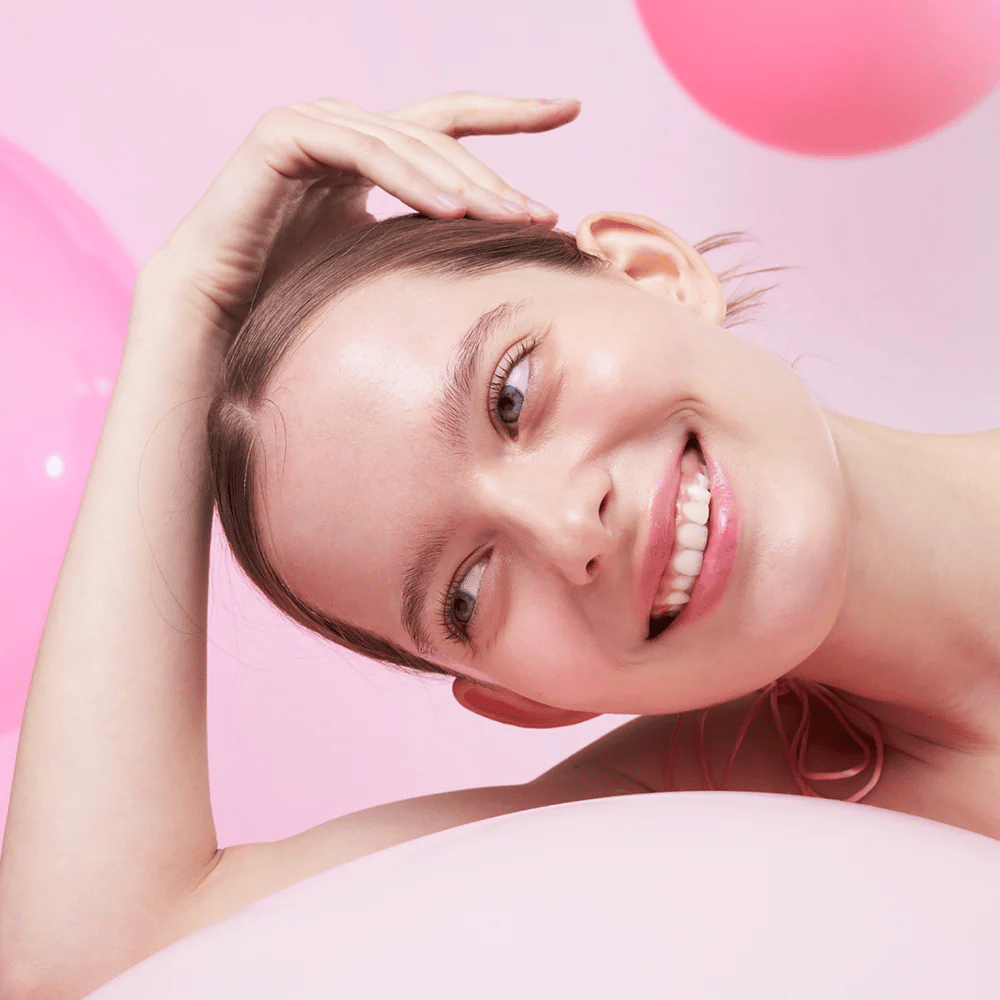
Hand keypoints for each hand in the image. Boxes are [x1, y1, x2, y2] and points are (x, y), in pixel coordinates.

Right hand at [147, 91, 580, 336]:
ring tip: (509, 219)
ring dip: (461, 183)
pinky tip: (449, 212)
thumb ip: (422, 245)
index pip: (448, 124)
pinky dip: (407, 178)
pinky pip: (361, 151)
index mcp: (370, 154)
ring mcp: (313, 126)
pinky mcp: (283, 135)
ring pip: (406, 142)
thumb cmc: (293, 299)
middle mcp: (345, 130)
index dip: (509, 113)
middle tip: (542, 212)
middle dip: (494, 175)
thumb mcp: (379, 266)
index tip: (568, 108)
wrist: (219, 313)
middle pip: (438, 137)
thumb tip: (490, 265)